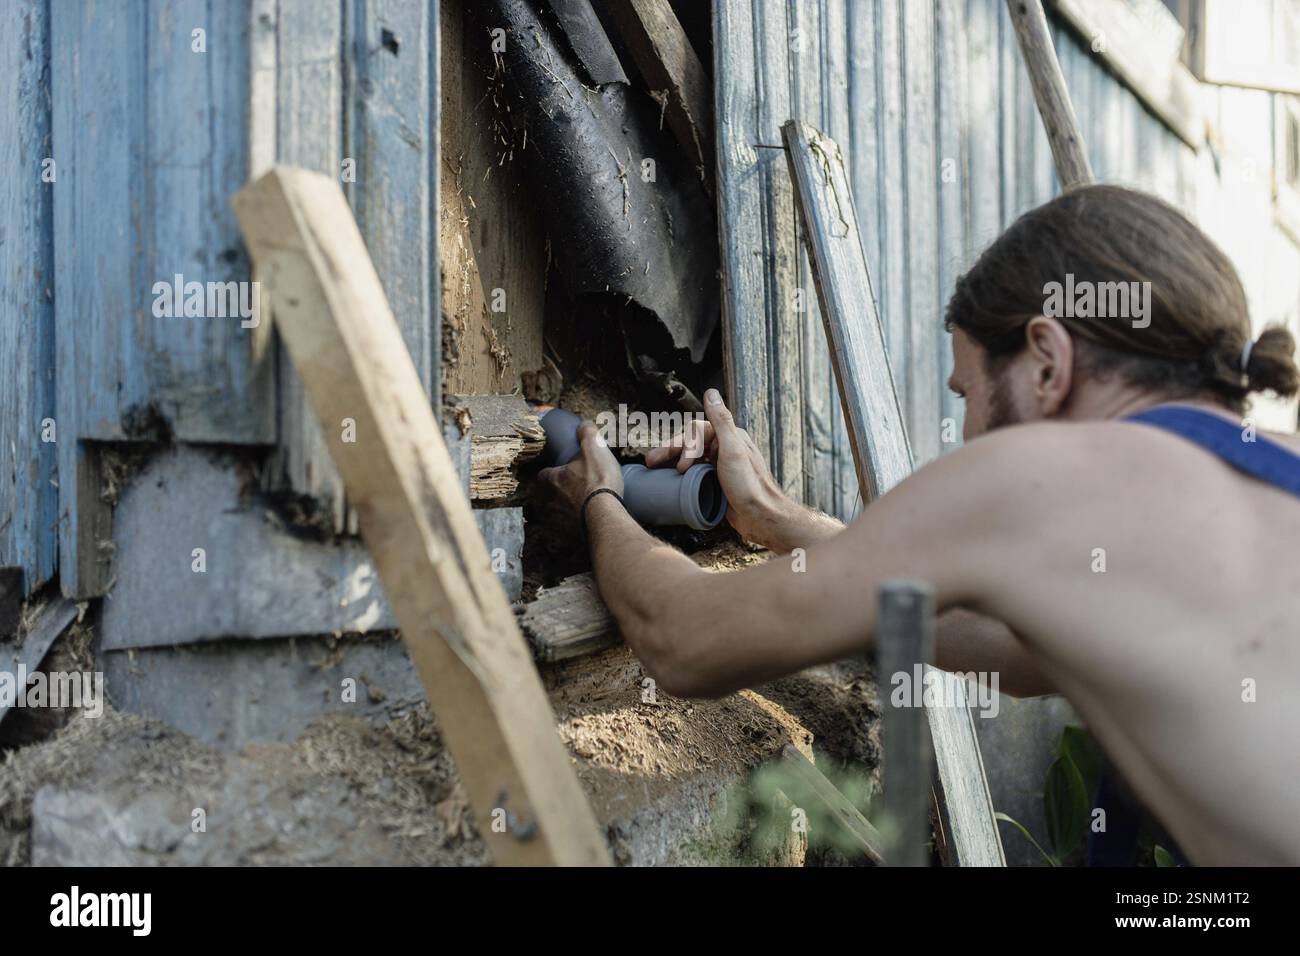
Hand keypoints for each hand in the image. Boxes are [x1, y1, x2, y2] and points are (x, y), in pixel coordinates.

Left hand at [538, 421, 624, 521]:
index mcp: (553, 480)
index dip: (550, 472)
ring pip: (558, 514)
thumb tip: (584, 425)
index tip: (559, 470)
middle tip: (573, 489)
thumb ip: (587, 434)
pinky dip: (577, 526)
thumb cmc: (597, 481)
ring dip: (567, 511)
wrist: (605, 516)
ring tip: (582, 507)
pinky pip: (571, 531)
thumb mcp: (594, 448)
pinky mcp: (571, 537)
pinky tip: (589, 522)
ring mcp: (560, 521)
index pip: (543, 475)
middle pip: (548, 496)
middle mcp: (552, 501)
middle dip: (558, 493)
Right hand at [644, 389, 787, 545]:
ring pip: (691, 458)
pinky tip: (674, 480)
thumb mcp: (733, 449)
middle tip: (652, 461)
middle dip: (670, 451)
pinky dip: (682, 475)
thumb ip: (721, 420)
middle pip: (691, 443)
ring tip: (658, 470)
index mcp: (730, 437)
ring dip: (673, 461)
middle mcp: (725, 448)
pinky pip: (695, 473)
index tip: (679, 463)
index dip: (683, 445)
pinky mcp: (717, 482)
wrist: (760, 516)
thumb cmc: (750, 486)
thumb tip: (711, 393)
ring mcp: (721, 466)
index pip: (697, 432)